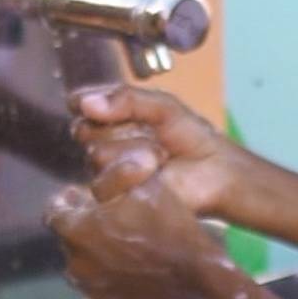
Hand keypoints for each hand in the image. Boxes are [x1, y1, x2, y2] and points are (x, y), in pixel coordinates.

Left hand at [44, 177, 238, 298]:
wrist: (198, 274)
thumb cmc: (170, 223)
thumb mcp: (145, 184)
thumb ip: (113, 174)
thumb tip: (94, 168)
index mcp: (76, 229)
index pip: (55, 210)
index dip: (69, 199)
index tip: (84, 194)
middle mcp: (75, 262)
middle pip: (68, 239)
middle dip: (83, 226)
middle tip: (111, 218)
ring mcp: (91, 291)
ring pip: (80, 270)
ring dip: (92, 257)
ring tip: (119, 248)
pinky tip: (108, 290)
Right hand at [68, 85, 244, 219]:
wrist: (214, 170)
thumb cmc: (190, 136)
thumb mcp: (162, 107)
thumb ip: (127, 99)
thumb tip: (85, 103)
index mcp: (110, 121)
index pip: (83, 104)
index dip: (103, 104)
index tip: (132, 109)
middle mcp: (102, 146)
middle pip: (85, 130)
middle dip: (123, 129)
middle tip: (154, 136)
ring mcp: (106, 174)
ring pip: (97, 155)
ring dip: (135, 150)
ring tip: (161, 156)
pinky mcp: (115, 199)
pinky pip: (105, 181)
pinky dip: (132, 171)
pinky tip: (155, 169)